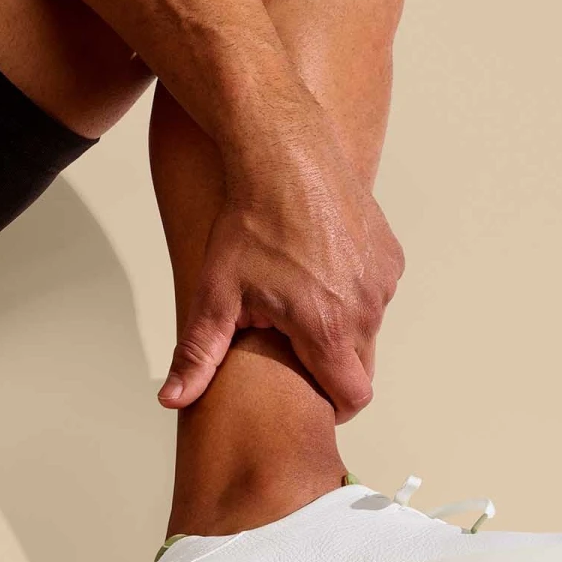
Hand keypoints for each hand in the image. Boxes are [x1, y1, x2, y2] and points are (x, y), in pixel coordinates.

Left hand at [160, 110, 403, 421]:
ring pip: (368, 328)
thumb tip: (171, 400)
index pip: (351, 397)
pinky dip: (354, 293)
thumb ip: (197, 356)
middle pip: (361, 367)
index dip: (329, 406)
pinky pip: (376, 292)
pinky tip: (318, 271)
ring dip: (341, 327)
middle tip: (291, 347)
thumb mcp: (216, 294)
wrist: (285, 155)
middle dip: (331, 368)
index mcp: (326, 328)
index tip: (305, 395)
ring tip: (299, 301)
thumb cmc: (250, 224)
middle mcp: (365, 308)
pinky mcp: (391, 255)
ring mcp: (382, 280)